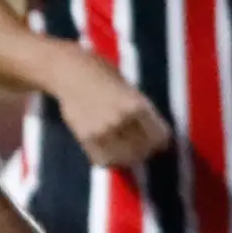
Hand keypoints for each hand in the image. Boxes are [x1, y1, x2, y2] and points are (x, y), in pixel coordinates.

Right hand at [53, 55, 170, 167]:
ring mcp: (102, 131)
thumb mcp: (130, 89)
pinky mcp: (85, 138)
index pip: (160, 137)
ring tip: (126, 149)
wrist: (70, 72)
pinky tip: (110, 151)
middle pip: (143, 151)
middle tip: (142, 146)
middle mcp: (121, 120)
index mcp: (137, 105)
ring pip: (125, 159)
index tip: (157, 139)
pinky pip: (104, 160)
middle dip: (146, 150)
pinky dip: (110, 159)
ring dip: (128, 157)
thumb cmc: (103, 74)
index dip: (161, 140)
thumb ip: (142, 112)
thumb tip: (155, 136)